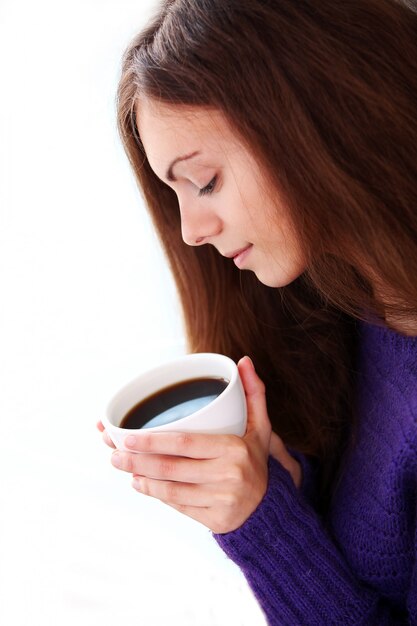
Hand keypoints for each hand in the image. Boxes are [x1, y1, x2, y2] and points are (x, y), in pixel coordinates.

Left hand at [97, 356, 300, 532]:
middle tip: (114, 451)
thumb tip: (244, 361)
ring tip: (121, 465)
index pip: (186, 444)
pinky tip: (140, 483)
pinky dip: (156, 494)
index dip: (154, 442)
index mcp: (234, 449)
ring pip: (171, 489)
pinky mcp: (215, 520)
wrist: (269, 509)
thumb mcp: (260, 427)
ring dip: (141, 477)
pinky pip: (178, 505)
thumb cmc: (254, 461)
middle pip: (172, 467)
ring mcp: (220, 500)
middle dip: (137, 460)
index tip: (127, 437)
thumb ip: (253, 393)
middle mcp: (227, 476)